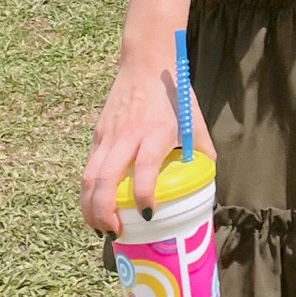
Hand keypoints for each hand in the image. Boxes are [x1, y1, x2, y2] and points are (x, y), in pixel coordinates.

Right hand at [81, 51, 216, 233]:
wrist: (146, 63)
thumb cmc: (174, 95)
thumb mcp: (195, 122)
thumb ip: (202, 151)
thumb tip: (207, 178)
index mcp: (154, 134)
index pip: (144, 169)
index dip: (144, 195)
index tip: (149, 216)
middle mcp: (127, 136)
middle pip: (105, 179)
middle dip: (104, 211)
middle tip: (114, 232)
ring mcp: (108, 135)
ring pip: (90, 176)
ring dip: (90, 206)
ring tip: (99, 227)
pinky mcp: (98, 134)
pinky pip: (89, 167)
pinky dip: (89, 191)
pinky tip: (95, 206)